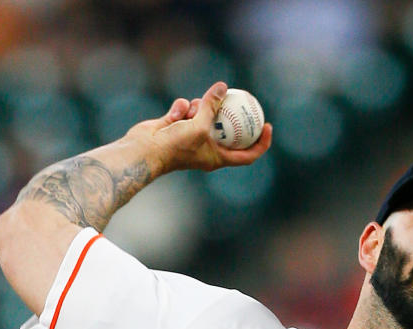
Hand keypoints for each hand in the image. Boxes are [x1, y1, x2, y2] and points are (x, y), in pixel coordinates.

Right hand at [126, 82, 272, 174]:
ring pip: (204, 114)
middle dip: (228, 114)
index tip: (267, 126)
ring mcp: (191, 136)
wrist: (145, 150)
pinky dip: (182, 108)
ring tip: (193, 109)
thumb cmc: (175, 145)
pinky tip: (175, 113)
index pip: (247, 155)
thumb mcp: (199, 125)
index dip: (261, 143)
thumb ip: (212, 105)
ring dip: (200, 108)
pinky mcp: (176, 125)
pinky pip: (186, 110)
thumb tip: (223, 86)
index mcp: (217, 157)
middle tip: (237, 97)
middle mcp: (206, 148)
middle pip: (226, 129)